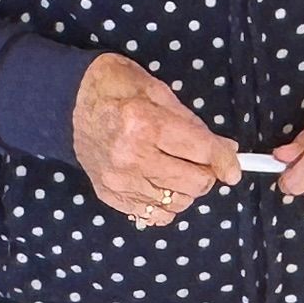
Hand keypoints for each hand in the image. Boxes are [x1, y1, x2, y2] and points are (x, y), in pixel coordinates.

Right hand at [71, 54, 241, 227]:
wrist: (69, 101)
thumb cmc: (117, 87)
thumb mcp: (159, 92)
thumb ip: (194, 125)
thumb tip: (227, 151)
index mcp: (145, 124)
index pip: (201, 152)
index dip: (225, 162)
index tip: (234, 169)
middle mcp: (131, 157)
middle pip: (194, 183)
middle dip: (207, 173)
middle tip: (201, 161)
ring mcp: (118, 180)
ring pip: (176, 203)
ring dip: (186, 189)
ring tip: (176, 169)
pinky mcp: (109, 195)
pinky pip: (152, 215)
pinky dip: (164, 205)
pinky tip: (159, 184)